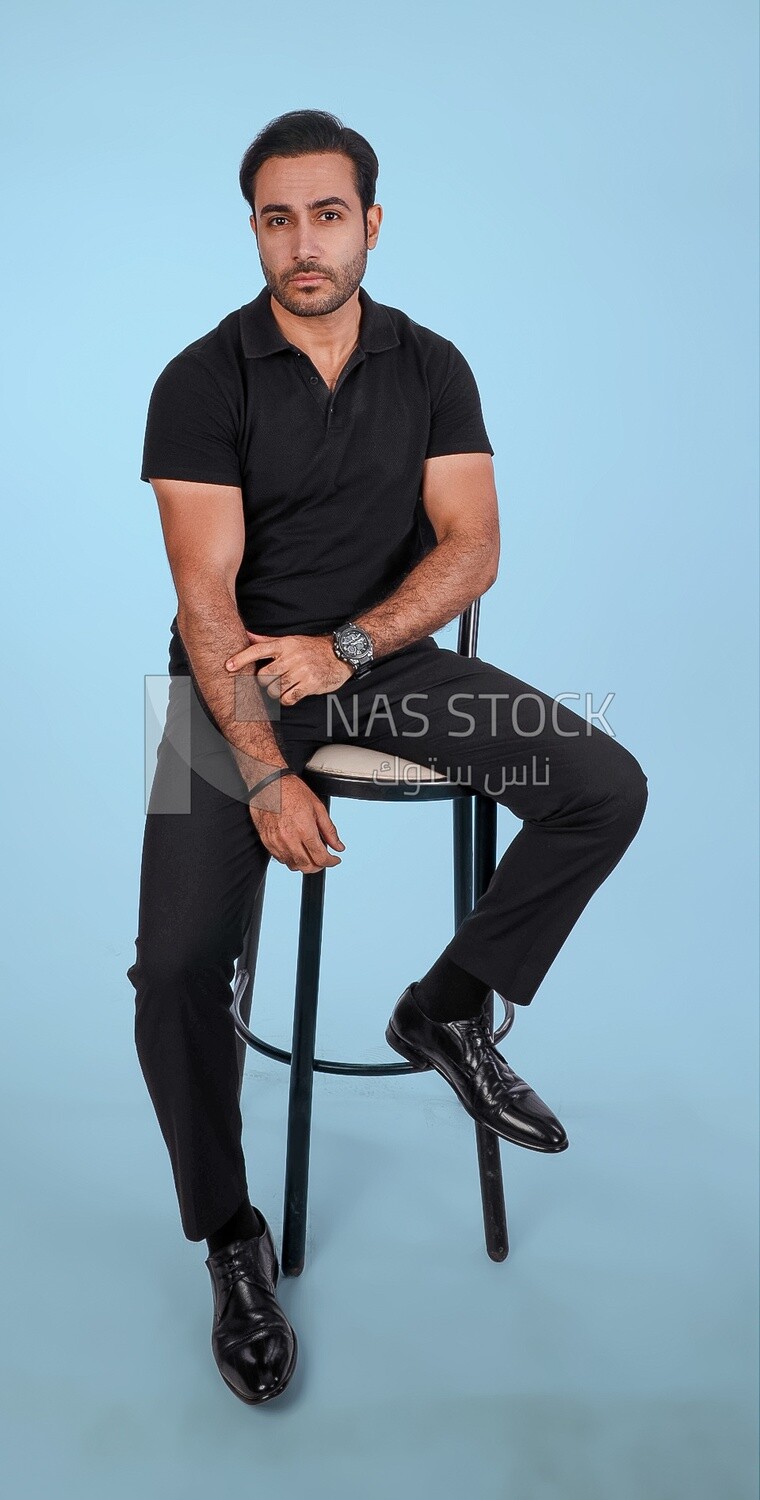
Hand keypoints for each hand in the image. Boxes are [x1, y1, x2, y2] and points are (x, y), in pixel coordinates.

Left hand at [225, 631, 352, 704]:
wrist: (340, 655)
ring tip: (285, 686)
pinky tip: (293, 693)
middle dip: (265, 682)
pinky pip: (288, 698)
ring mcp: (301, 671)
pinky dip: (287, 699)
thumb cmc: (311, 649)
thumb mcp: (289, 641)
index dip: (241, 658)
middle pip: (263, 676)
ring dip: (276, 692)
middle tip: (273, 680)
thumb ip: (266, 641)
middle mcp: (291, 657)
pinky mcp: (310, 684)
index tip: (228, 666)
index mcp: (284, 644)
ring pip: (274, 689)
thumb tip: (246, 634)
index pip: (258, 650)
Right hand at [249, 775, 345, 872]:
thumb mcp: (318, 808)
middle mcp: (289, 839)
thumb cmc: (292, 791)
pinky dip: (290, 859)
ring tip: (310, 854)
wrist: (269, 784)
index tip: (334, 859)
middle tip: (324, 859)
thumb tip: (338, 846)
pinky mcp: (267, 841)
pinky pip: (280, 859)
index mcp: (304, 830)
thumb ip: (329, 831)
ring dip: (304, 864)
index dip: (331, 862)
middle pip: (307, 866)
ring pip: (293, 865)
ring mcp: (276, 842)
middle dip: (319, 866)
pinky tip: (296, 849)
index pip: (321, 857)